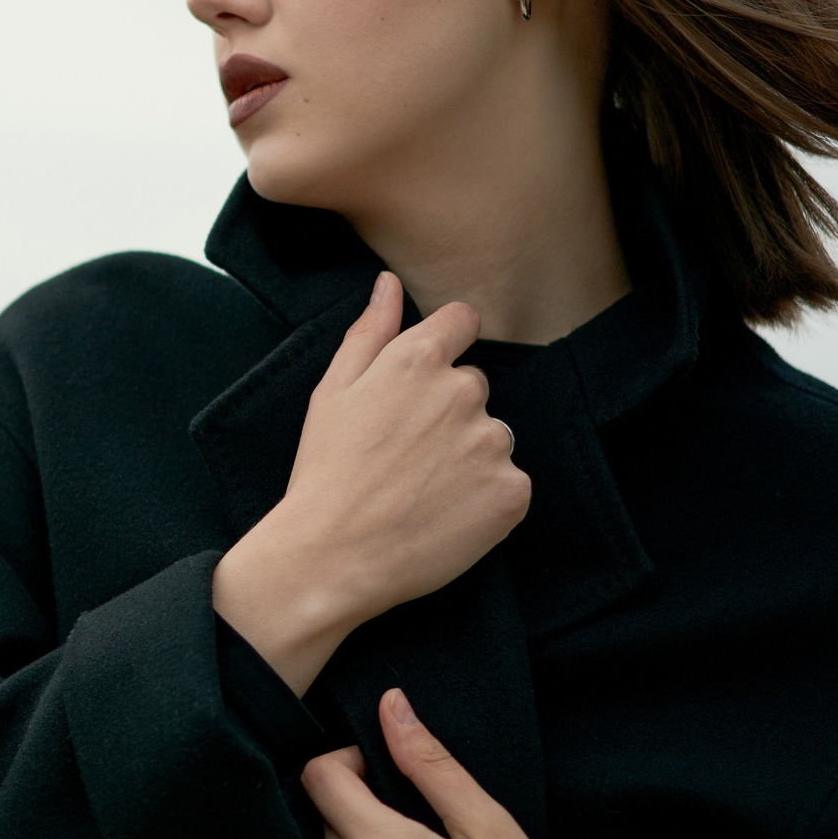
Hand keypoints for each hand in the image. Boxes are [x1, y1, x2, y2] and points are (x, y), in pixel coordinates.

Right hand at [213, 273, 527, 691]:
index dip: (446, 347)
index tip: (424, 382)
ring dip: (469, 456)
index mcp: (416, 360)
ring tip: (422, 490)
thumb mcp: (331, 392)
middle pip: (474, 387)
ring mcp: (492, 443)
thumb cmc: (325, 472)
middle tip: (406, 454)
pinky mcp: (512, 492)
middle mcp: (463, 392)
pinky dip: (486, 498)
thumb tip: (389, 284)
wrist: (334, 555)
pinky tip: (445, 514)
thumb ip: (369, 331)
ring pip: (492, 436)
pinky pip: (509, 483)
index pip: (462, 322)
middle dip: (449, 412)